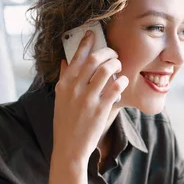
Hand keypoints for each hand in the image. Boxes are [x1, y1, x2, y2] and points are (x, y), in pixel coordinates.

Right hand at [53, 30, 128, 164]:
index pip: (76, 57)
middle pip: (93, 59)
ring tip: (119, 66)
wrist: (69, 148)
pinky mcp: (100, 109)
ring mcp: (87, 99)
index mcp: (64, 84)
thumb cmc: (65, 124)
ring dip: (115, 64)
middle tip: (113, 53)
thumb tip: (66, 61)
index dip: (86, 42)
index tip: (93, 34)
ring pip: (105, 70)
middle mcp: (74, 89)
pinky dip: (121, 80)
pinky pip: (115, 87)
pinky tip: (123, 80)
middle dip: (107, 51)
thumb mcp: (60, 100)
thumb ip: (64, 80)